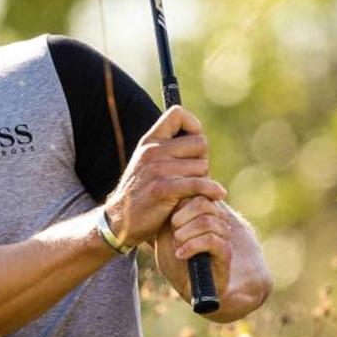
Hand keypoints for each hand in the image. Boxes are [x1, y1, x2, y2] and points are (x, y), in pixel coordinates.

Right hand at [103, 106, 226, 246]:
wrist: (120, 222)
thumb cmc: (141, 194)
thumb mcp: (148, 165)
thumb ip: (168, 150)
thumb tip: (199, 140)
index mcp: (148, 142)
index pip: (177, 114)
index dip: (193, 125)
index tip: (193, 144)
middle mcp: (152, 151)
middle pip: (199, 143)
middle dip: (202, 159)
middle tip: (193, 175)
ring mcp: (157, 170)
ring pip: (202, 166)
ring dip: (203, 180)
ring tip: (190, 190)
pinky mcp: (164, 189)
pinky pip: (200, 183)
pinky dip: (212, 190)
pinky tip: (216, 195)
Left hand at [155, 195, 231, 300]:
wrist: (185, 284)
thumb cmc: (173, 258)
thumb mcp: (165, 233)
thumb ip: (168, 213)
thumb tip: (164, 190)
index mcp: (202, 212)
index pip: (197, 192)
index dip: (180, 202)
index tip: (169, 219)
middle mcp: (216, 221)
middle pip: (203, 203)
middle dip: (182, 216)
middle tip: (172, 231)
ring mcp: (223, 236)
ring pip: (207, 221)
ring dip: (186, 233)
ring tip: (177, 244)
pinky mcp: (226, 253)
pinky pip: (212, 240)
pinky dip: (192, 246)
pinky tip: (180, 254)